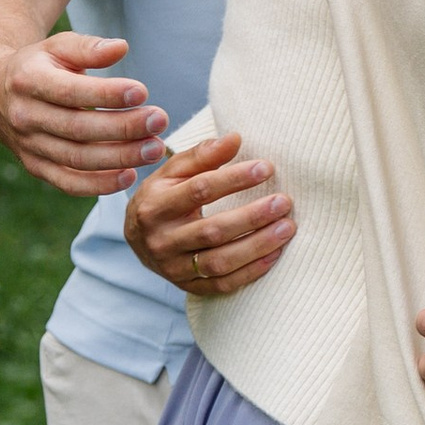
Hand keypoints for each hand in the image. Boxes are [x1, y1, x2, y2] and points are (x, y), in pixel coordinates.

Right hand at [0, 29, 165, 196]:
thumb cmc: (39, 67)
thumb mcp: (57, 47)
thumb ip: (88, 47)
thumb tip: (120, 47)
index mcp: (28, 81)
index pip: (71, 91)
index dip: (107, 94)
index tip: (142, 92)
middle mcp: (25, 117)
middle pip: (78, 129)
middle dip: (123, 127)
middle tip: (159, 121)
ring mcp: (29, 146)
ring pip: (77, 159)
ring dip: (120, 157)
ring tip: (155, 149)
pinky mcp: (36, 167)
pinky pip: (68, 183)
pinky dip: (99, 185)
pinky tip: (130, 176)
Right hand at [124, 129, 294, 296]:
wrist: (137, 239)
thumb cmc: (162, 197)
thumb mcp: (172, 172)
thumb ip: (202, 155)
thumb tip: (236, 138)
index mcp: (155, 206)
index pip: (199, 190)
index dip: (234, 179)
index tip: (266, 168)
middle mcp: (161, 240)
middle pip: (212, 230)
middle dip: (252, 216)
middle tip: (284, 202)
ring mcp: (173, 268)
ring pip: (220, 261)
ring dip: (258, 245)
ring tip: (287, 227)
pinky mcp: (188, 287)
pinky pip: (223, 284)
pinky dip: (252, 270)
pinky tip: (275, 253)